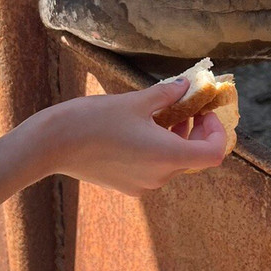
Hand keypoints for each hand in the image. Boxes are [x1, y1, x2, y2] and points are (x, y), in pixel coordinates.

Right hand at [19, 79, 228, 195]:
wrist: (52, 146)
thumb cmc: (94, 120)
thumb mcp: (136, 101)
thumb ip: (167, 94)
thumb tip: (185, 85)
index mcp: (167, 156)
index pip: (213, 153)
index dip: (217, 132)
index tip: (205, 112)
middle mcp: (160, 176)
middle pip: (193, 156)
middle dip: (196, 130)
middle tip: (188, 105)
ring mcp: (143, 184)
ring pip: (174, 161)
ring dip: (176, 137)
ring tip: (164, 111)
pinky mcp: (128, 185)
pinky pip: (155, 167)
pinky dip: (158, 147)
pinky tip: (143, 126)